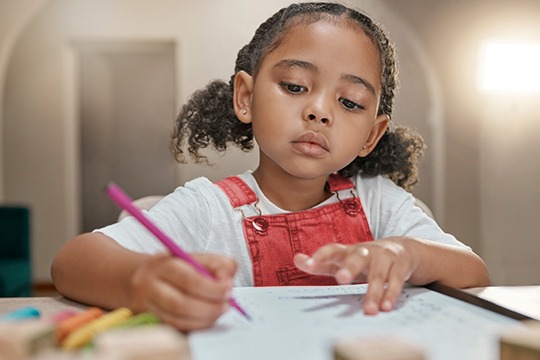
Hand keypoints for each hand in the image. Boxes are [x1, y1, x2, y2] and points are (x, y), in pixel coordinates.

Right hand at [128, 253, 236, 330]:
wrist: (144, 277)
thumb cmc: (175, 267)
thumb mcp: (196, 257)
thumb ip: (217, 264)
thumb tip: (226, 279)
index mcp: (163, 264)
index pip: (189, 280)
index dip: (213, 288)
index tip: (228, 289)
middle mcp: (148, 285)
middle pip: (181, 303)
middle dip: (210, 307)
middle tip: (226, 304)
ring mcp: (145, 306)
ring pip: (178, 320)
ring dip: (205, 319)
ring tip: (219, 311)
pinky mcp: (147, 321)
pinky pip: (175, 328)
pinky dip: (196, 326)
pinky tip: (206, 318)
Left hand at [294, 238, 417, 314]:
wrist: (401, 249)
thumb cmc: (364, 259)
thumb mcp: (343, 260)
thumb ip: (322, 263)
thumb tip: (296, 260)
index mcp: (348, 251)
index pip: (332, 250)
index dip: (320, 256)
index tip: (307, 264)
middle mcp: (365, 252)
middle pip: (357, 258)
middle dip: (350, 268)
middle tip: (342, 279)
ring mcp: (383, 258)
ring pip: (378, 275)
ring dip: (374, 292)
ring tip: (369, 310)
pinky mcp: (399, 267)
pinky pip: (395, 281)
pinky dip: (391, 294)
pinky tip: (386, 307)